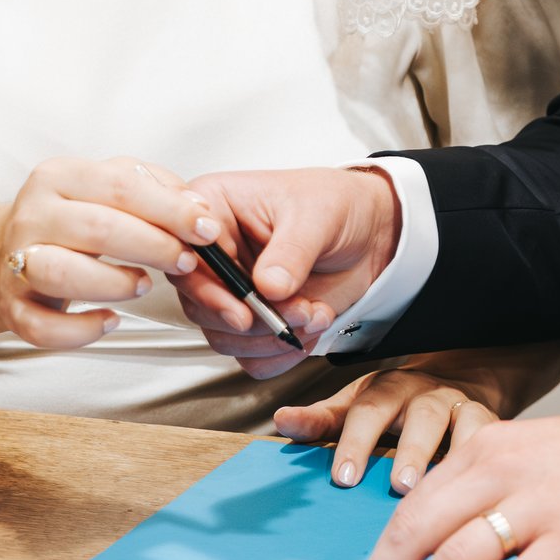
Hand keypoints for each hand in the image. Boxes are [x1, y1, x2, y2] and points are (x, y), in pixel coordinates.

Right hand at [0, 157, 220, 348]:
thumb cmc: (69, 219)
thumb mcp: (105, 187)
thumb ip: (152, 187)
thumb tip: (195, 205)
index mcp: (60, 176)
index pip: (121, 186)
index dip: (170, 209)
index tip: (206, 229)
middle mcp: (33, 215)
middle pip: (98, 228)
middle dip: (154, 247)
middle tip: (187, 261)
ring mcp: (16, 261)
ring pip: (64, 274)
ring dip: (115, 284)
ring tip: (144, 286)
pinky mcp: (11, 306)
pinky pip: (44, 327)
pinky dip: (82, 330)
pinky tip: (110, 320)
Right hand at [171, 166, 399, 378]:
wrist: (373, 232)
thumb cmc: (338, 203)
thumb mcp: (317, 215)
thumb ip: (291, 251)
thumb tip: (267, 287)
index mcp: (214, 210)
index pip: (186, 256)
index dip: (207, 289)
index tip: (241, 311)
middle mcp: (216, 254)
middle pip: (200, 306)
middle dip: (252, 320)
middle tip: (293, 312)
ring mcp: (233, 290)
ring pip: (224, 337)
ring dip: (271, 338)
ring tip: (312, 314)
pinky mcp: (253, 320)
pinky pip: (251, 356)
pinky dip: (282, 354)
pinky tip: (310, 329)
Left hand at [274, 359, 505, 493]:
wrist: (457, 382)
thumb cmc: (394, 407)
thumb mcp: (356, 406)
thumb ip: (322, 419)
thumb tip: (283, 420)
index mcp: (388, 389)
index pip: (367, 410)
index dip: (356, 443)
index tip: (343, 478)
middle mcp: (428, 395)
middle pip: (421, 418)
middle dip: (410, 451)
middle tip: (399, 486)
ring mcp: (463, 408)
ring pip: (463, 427)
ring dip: (457, 459)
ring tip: (446, 493)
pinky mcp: (491, 423)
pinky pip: (494, 439)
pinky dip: (488, 461)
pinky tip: (481, 490)